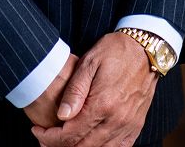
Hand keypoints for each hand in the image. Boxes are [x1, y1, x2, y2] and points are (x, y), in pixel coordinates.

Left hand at [30, 31, 158, 145]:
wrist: (146, 47)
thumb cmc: (116, 51)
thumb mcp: (90, 62)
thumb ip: (75, 90)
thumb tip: (61, 116)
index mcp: (103, 104)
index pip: (70, 134)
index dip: (50, 137)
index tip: (38, 131)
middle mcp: (116, 120)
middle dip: (59, 146)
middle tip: (46, 137)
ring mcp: (128, 125)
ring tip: (64, 140)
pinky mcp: (136, 125)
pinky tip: (89, 142)